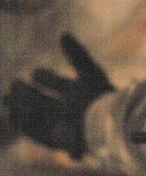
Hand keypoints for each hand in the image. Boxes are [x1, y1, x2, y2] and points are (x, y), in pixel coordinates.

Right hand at [3, 33, 112, 157]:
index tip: (36, 73)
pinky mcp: (57, 140)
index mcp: (78, 93)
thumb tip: (63, 34)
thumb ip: (76, 54)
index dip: (44, 77)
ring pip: (36, 115)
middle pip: (42, 100)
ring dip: (21, 106)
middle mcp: (69, 110)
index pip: (56, 82)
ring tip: (8, 97)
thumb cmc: (100, 99)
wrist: (105, 127)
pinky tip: (18, 112)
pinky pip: (35, 133)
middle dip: (25, 93)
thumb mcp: (89, 73)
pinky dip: (24, 123)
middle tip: (14, 84)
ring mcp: (62, 126)